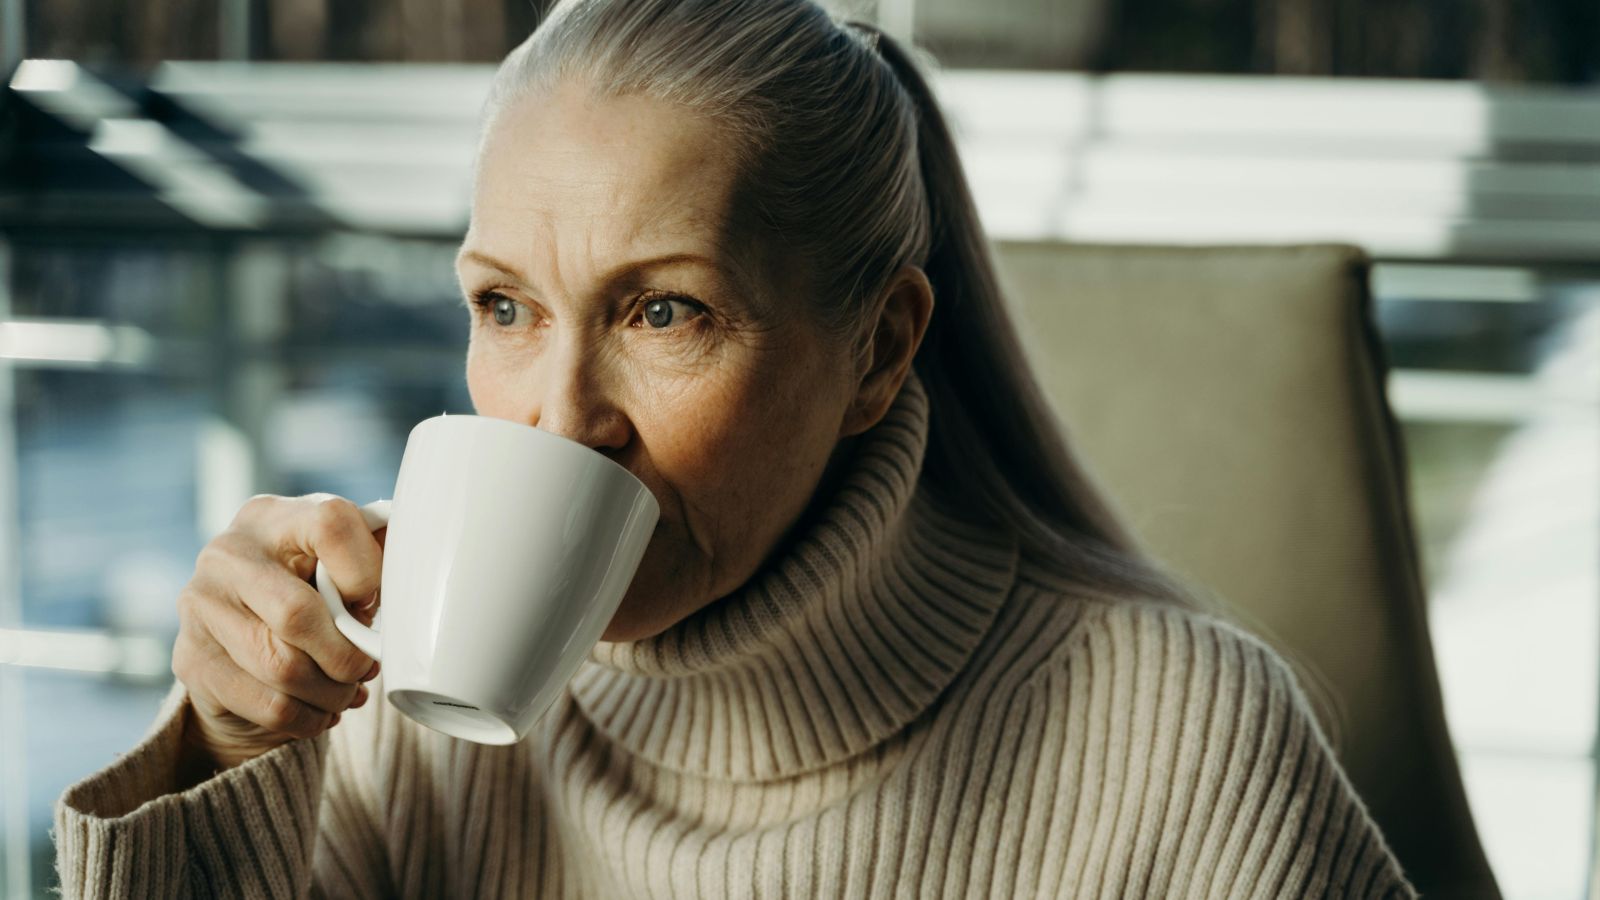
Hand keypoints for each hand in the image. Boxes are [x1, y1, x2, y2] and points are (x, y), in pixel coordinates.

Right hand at [171, 494, 382, 774]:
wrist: (235, 636)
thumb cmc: (308, 590)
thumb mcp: (339, 562)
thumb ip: (376, 557)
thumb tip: (415, 583)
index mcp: (273, 516)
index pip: (331, 525)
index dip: (366, 572)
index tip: (374, 604)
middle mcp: (227, 553)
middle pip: (298, 614)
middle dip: (347, 655)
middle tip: (368, 668)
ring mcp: (200, 607)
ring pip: (282, 668)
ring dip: (331, 692)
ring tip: (349, 692)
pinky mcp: (191, 660)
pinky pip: (266, 703)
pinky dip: (307, 717)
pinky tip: (322, 711)